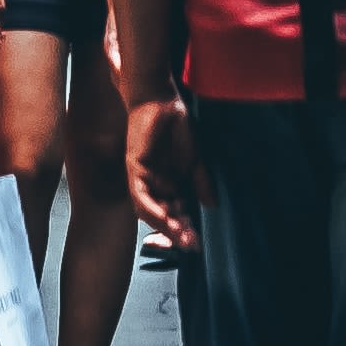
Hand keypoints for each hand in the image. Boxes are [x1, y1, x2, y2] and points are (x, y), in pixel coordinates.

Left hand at [125, 88, 208, 250]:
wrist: (161, 100)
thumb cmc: (176, 126)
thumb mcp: (194, 159)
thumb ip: (201, 182)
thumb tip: (212, 205)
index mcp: (167, 185)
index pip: (174, 214)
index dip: (184, 230)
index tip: (197, 242)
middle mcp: (153, 186)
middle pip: (163, 218)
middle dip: (177, 233)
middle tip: (192, 245)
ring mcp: (142, 180)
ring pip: (150, 212)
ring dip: (166, 226)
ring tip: (182, 236)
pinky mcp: (134, 170)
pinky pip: (140, 197)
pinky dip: (153, 210)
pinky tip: (166, 219)